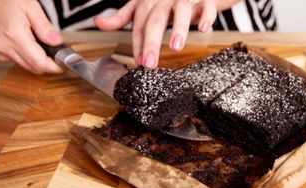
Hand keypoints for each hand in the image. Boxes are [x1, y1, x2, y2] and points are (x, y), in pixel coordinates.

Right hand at [0, 0, 62, 73]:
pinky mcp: (1, 54)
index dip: (54, 66)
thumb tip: (57, 42)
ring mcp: (2, 51)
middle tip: (58, 52)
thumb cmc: (10, 1)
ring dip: (40, 61)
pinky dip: (31, 58)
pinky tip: (33, 46)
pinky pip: (22, 62)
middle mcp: (5, 46)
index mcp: (14, 34)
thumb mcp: (32, 8)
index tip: (64, 63)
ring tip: (45, 46)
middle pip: (35, 68)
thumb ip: (45, 27)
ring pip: (29, 67)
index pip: (39, 62)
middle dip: (50, 63)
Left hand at [95, 0, 216, 67]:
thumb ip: (122, 16)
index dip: (138, 44)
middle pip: (156, 20)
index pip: (140, 26)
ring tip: (175, 47)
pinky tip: (203, 29)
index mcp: (148, 3)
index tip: (139, 63)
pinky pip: (206, 6)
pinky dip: (206, 17)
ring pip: (181, 11)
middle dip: (151, 42)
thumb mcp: (141, 6)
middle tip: (149, 63)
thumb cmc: (165, 0)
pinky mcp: (204, 0)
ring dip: (178, 28)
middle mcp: (164, 0)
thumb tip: (100, 23)